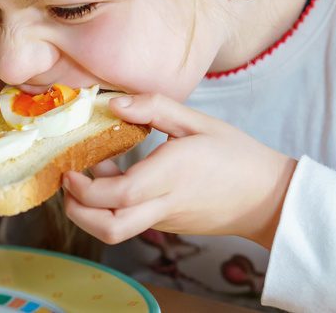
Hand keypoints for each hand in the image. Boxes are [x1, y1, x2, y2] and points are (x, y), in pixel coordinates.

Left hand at [61, 93, 296, 248]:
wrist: (268, 196)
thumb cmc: (236, 154)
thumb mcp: (198, 121)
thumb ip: (154, 108)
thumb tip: (113, 103)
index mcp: (172, 174)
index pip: (118, 195)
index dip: (85, 188)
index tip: (70, 168)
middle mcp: (165, 202)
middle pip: (110, 228)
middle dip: (78, 211)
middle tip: (67, 183)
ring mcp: (165, 218)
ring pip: (117, 232)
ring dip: (91, 214)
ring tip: (85, 182)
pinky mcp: (168, 224)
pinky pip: (131, 222)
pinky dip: (112, 208)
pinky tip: (115, 179)